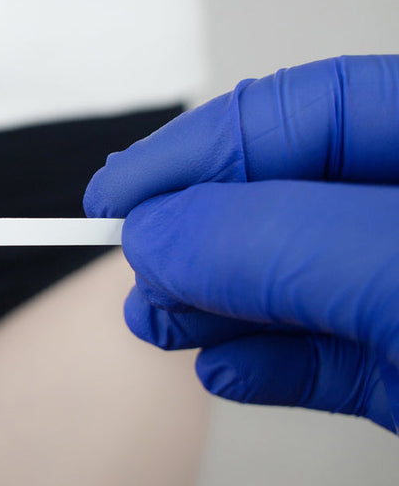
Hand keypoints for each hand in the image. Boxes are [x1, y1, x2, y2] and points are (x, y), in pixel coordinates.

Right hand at [83, 55, 398, 431]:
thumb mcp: (395, 271)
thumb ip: (272, 243)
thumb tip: (157, 234)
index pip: (300, 113)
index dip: (197, 148)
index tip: (115, 194)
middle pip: (281, 203)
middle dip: (195, 241)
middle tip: (139, 275)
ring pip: (292, 285)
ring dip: (213, 310)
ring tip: (161, 327)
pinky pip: (323, 359)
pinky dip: (263, 367)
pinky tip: (224, 372)